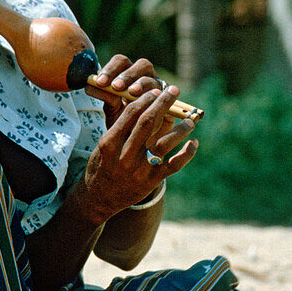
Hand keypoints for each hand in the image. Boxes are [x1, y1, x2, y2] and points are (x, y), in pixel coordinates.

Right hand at [76, 87, 197, 222]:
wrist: (98, 200)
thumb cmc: (102, 166)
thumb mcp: (103, 145)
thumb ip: (121, 128)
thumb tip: (142, 104)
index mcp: (110, 142)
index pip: (131, 113)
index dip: (147, 98)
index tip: (156, 90)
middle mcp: (125, 155)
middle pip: (148, 122)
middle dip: (163, 103)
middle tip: (173, 90)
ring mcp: (139, 169)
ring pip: (165, 143)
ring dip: (181, 129)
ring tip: (190, 120)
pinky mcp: (151, 181)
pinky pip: (174, 165)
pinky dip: (187, 153)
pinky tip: (194, 143)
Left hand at [85, 54, 172, 127]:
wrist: (138, 144)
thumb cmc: (124, 124)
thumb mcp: (112, 110)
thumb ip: (104, 96)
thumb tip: (88, 85)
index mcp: (129, 75)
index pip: (121, 62)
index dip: (112, 68)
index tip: (100, 81)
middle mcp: (146, 78)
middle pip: (141, 65)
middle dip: (127, 74)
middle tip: (116, 86)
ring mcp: (160, 88)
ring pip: (152, 78)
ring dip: (141, 83)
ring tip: (131, 93)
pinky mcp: (170, 101)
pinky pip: (167, 94)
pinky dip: (159, 96)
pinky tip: (152, 102)